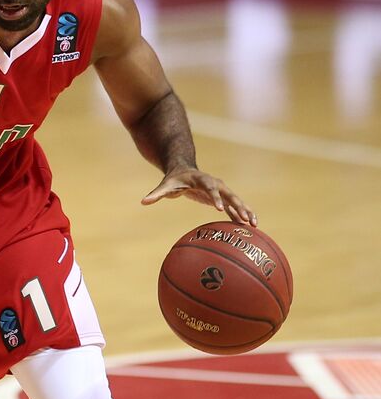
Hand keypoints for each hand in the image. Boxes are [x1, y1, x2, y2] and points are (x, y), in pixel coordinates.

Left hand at [141, 166, 256, 225]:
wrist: (184, 171)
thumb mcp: (165, 186)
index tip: (220, 209)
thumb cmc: (174, 180)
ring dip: (246, 211)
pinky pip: (235, 207)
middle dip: (238, 206)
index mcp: (203, 180)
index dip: (216, 198)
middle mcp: (216, 184)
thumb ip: (156, 194)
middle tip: (246, 219)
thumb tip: (143, 201)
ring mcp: (222, 191)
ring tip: (255, 225)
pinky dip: (242, 215)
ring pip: (236, 201)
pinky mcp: (223, 198)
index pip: (211, 188)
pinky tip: (251, 227)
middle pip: (230, 195)